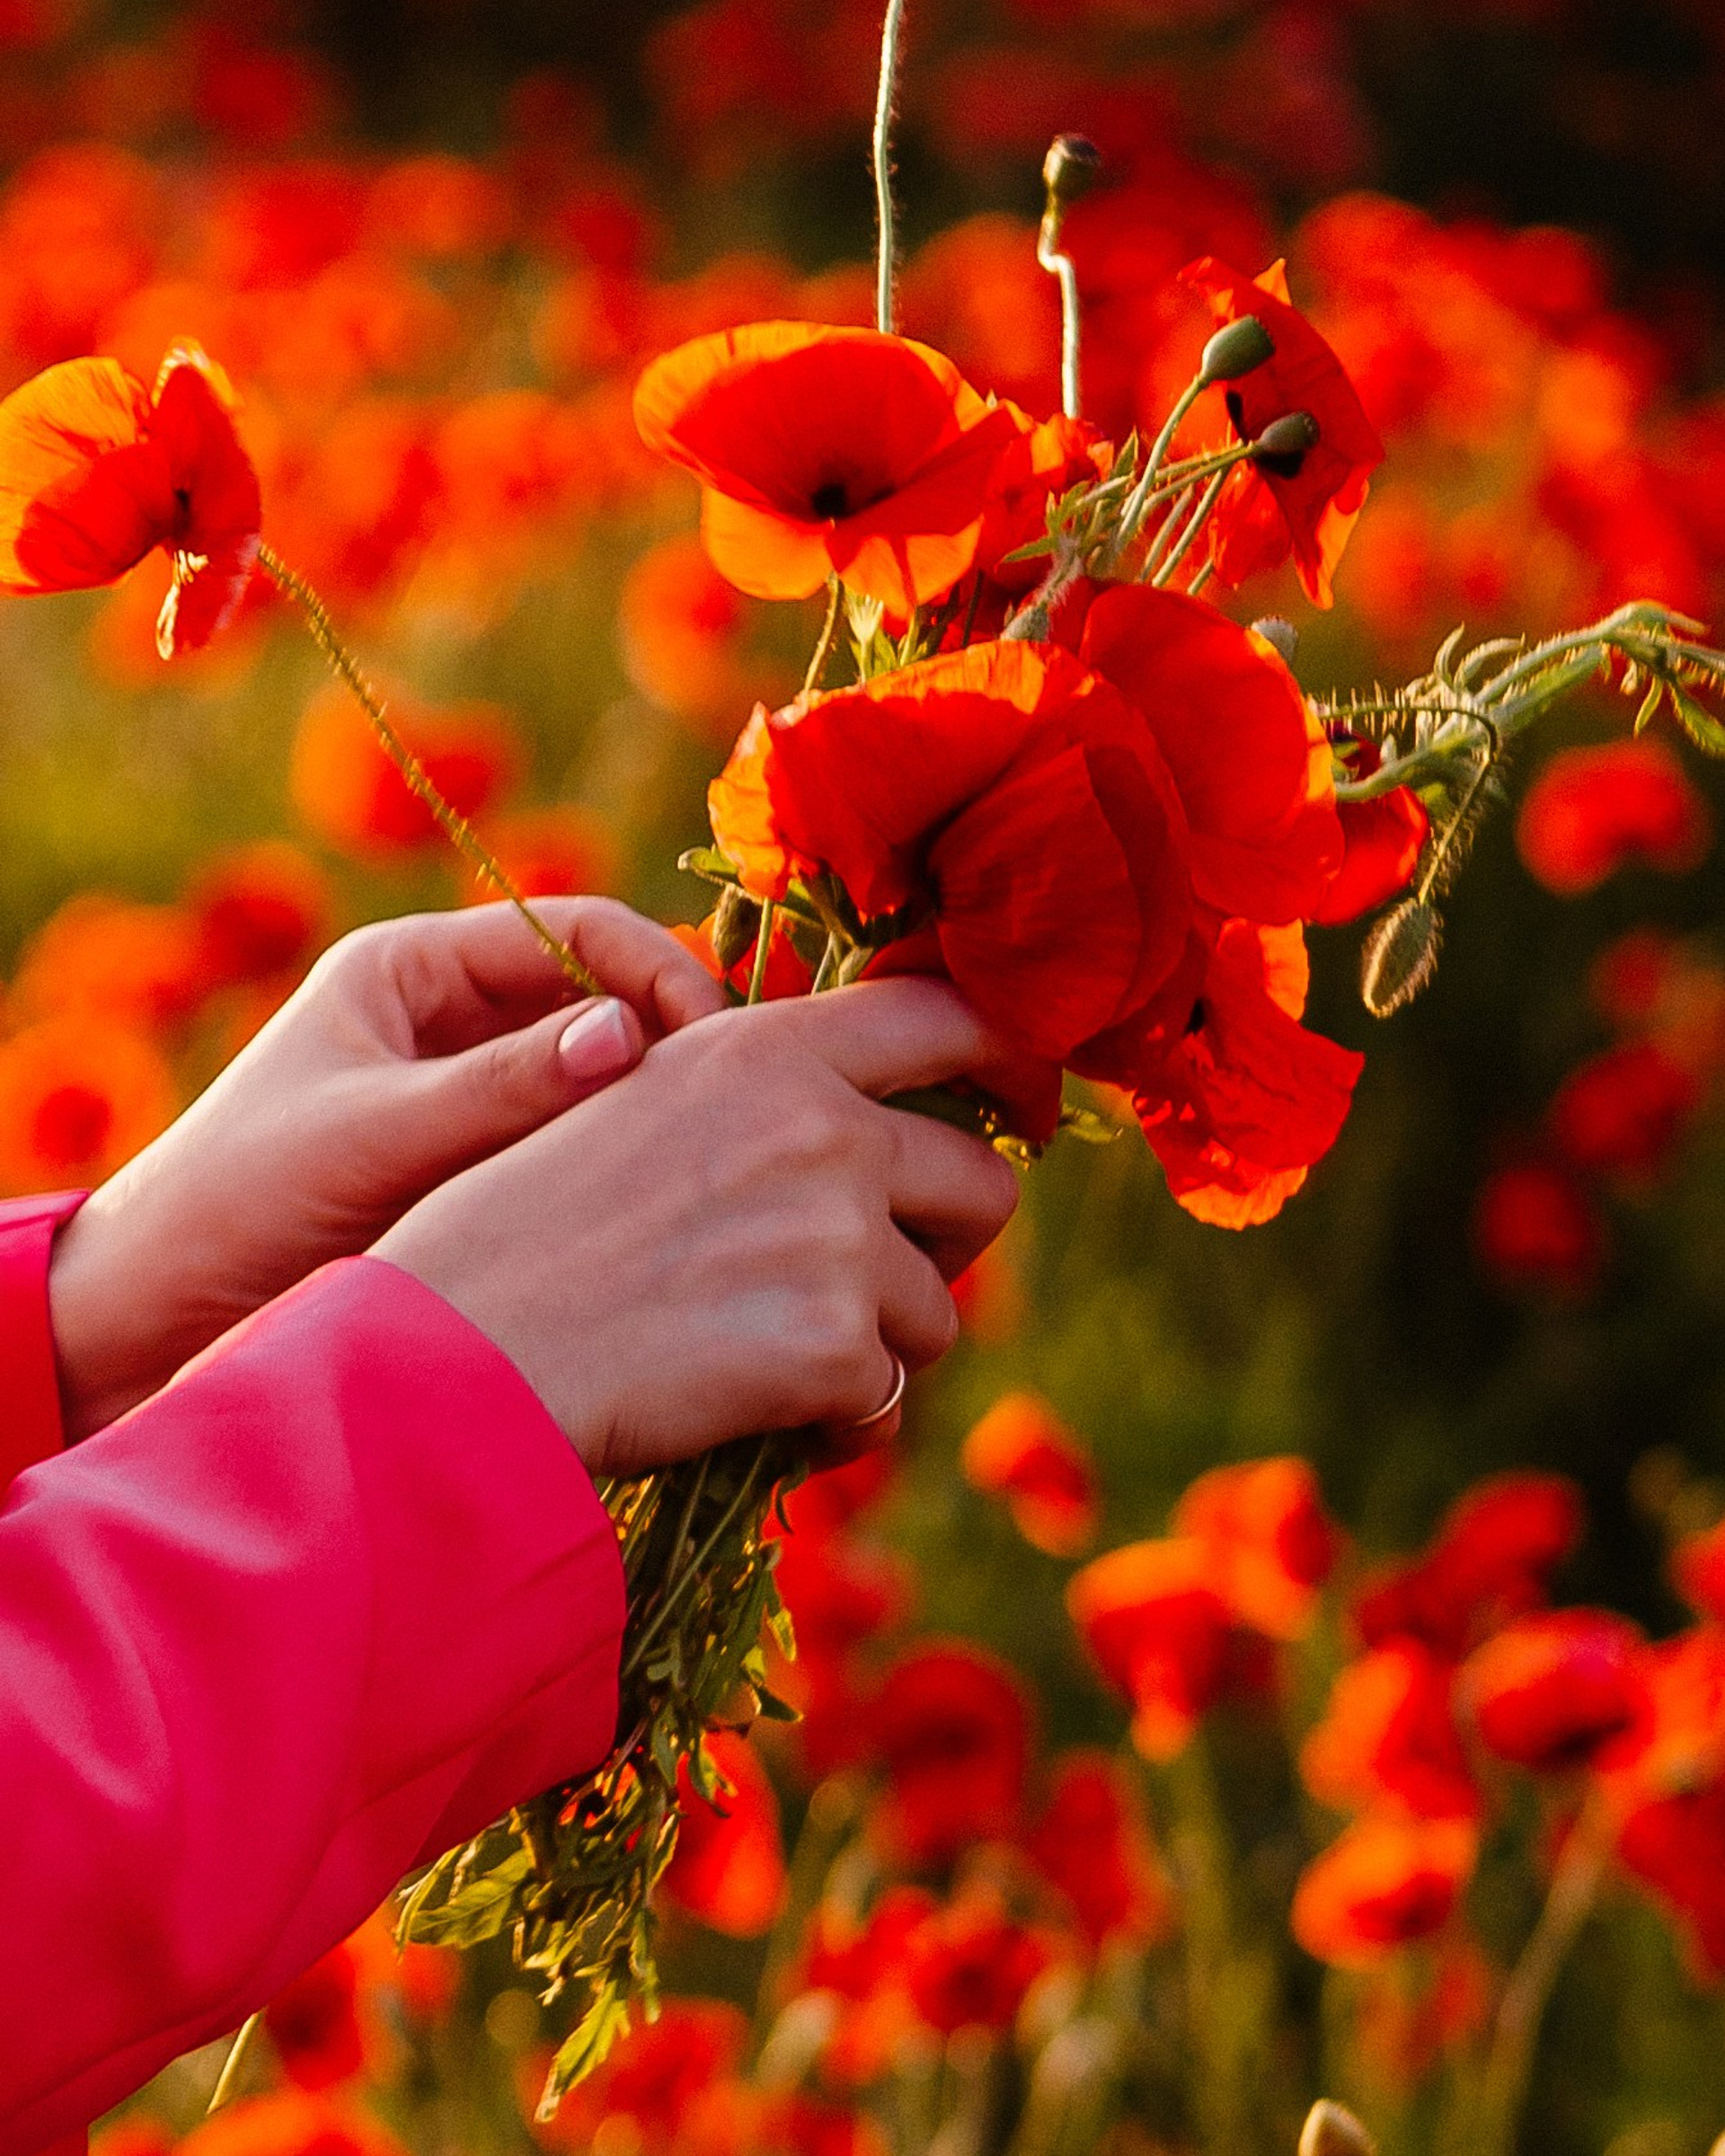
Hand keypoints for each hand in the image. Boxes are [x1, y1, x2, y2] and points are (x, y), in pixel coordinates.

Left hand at [49, 898, 727, 1439]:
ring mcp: (477, 1097)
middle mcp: (457, 1019)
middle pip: (602, 998)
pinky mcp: (488, 1173)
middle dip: (675, 1038)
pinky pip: (578, 1149)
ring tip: (726, 1155)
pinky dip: (627, 1165)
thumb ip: (501, 1088)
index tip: (719, 1035)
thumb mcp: (373, 1133)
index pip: (574, 931)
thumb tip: (633, 1039)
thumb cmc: (241, 1198)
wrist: (158, 1312)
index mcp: (416, 969)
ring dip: (657, 1108)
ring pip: (600, 1080)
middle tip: (749, 1099)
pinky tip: (675, 1206)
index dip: (657, 968)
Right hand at [374, 976, 1022, 1477]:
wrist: (453, 1356)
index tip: (1016, 1105)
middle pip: (983, 1183)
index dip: (1007, 1060)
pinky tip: (760, 1421)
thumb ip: (750, 1097)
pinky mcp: (833, 1345)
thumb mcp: (628, 1107)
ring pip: (936, 1312)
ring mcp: (838, 1237)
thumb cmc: (514, 1237)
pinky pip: (888, 1402)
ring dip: (875, 1349)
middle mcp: (822, 1128)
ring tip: (769, 1361)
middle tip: (875, 1280)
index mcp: (765, 1050)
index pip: (949, 1018)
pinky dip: (838, 1426)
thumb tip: (860, 1127)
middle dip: (947, 1242)